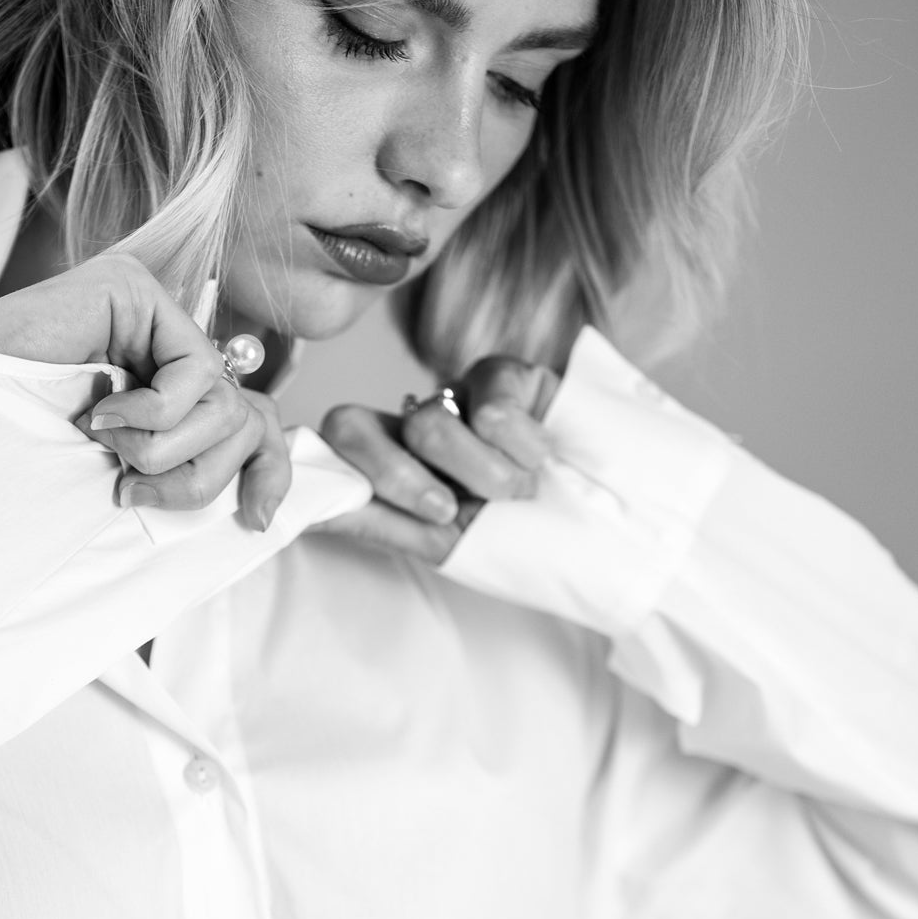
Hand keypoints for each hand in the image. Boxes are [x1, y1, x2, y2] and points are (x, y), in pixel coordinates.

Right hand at [0, 253, 289, 529]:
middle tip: (130, 485)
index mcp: (157, 384)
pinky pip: (196, 371)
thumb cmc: (22, 467)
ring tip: (103, 445)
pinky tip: (100, 413)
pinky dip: (154, 413)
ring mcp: (146, 308)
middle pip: (242, 419)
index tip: (258, 522)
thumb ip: (184, 473)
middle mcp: (157, 341)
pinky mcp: (133, 287)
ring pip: (225, 402)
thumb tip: (266, 510)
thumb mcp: (124, 481)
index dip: (269, 472)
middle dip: (195, 476)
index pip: (250, 420)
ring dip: (163, 449)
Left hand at [314, 355, 559, 561]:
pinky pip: (489, 405)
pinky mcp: (505, 373)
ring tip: (520, 494)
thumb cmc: (528, 541)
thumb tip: (303, 511)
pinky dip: (522, 446)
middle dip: (397, 480)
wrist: (614, 531)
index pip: (332, 450)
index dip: (331, 472)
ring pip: (428, 424)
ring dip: (482, 477)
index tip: (353, 507)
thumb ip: (377, 522)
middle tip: (448, 512)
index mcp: (391, 466)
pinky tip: (545, 456)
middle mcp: (413, 425)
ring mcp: (456, 394)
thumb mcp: (446, 545)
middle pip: (353, 425)